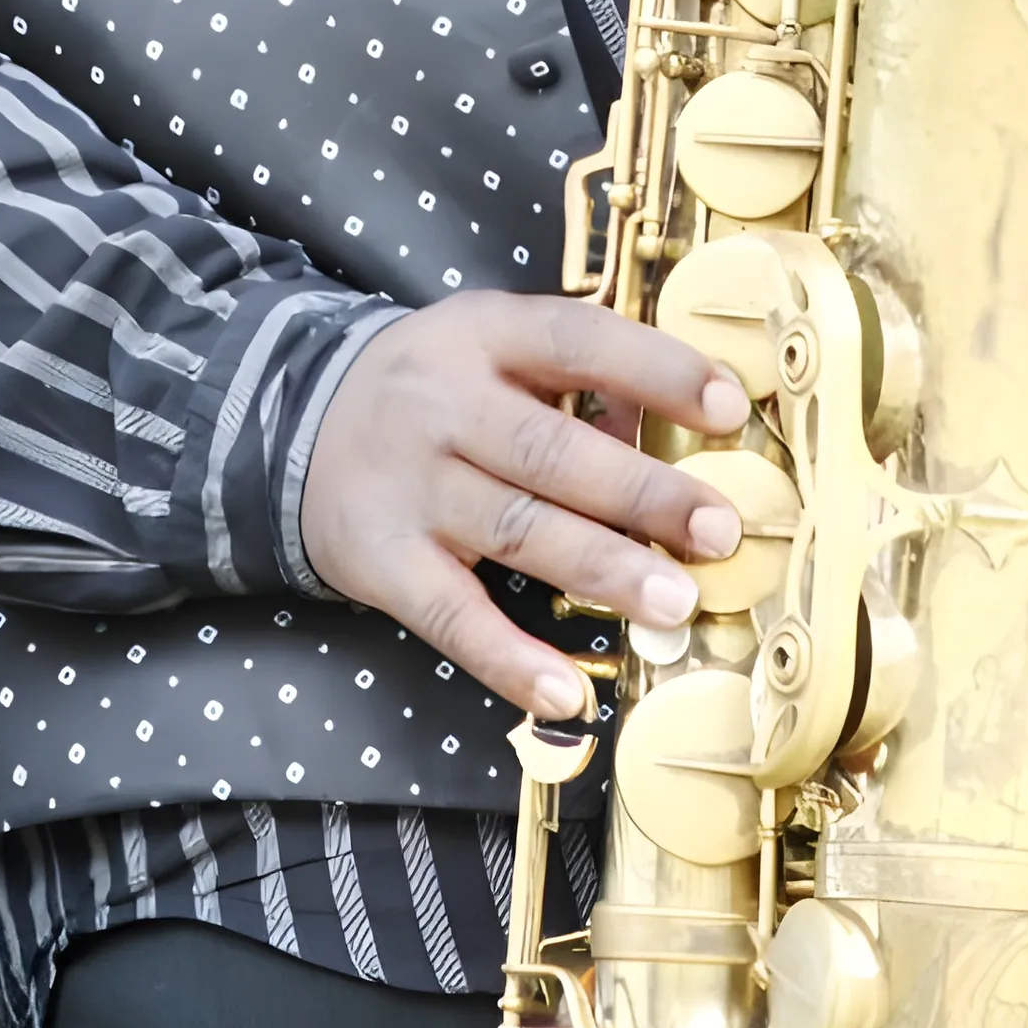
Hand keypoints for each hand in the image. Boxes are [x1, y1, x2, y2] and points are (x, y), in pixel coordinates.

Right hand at [298, 292, 746, 716]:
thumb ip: (575, 382)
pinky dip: (510, 660)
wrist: (297, 424)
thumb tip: (667, 433)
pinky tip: (568, 692)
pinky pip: (453, 617)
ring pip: (516, 530)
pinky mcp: (381, 561)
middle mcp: (441, 405)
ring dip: (602, 570)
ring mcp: (409, 486)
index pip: (578, 342)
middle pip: (551, 452)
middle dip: (642, 494)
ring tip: (675, 602)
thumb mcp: (493, 348)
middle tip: (718, 530)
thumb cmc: (436, 388)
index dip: (657, 372)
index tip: (730, 408)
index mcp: (483, 334)